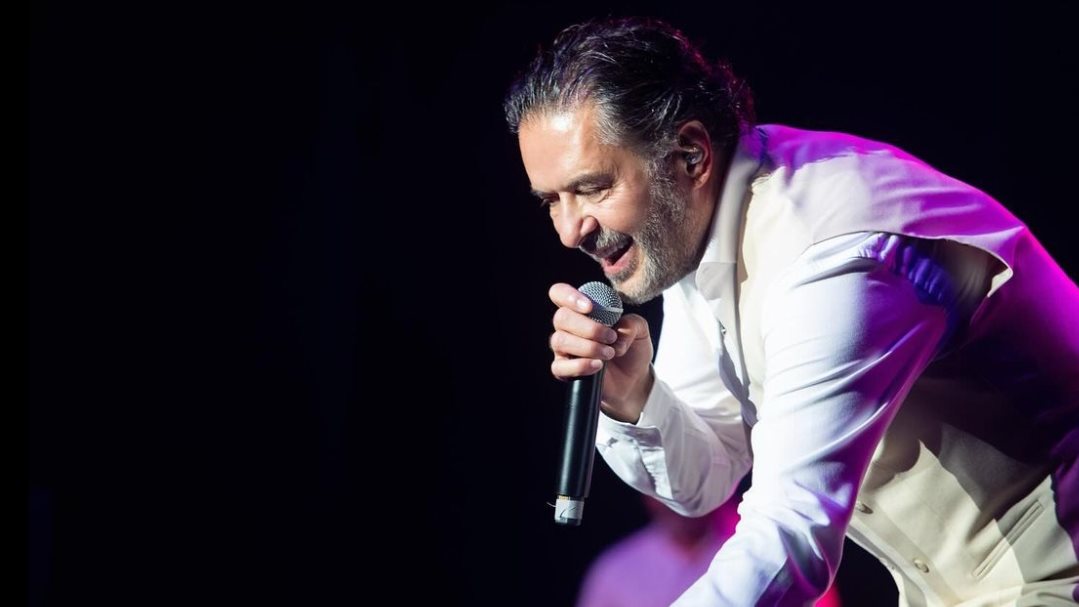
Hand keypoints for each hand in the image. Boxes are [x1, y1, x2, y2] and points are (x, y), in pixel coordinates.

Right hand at [548, 283, 654, 422]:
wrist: (635, 380)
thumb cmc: (632, 350)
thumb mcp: (640, 330)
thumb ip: (632, 322)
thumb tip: (615, 333)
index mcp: (581, 311)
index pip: (559, 294)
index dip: (569, 296)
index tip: (590, 307)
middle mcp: (568, 328)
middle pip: (561, 317)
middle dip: (589, 327)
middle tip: (611, 337)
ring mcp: (564, 350)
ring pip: (560, 340)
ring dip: (588, 346)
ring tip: (610, 353)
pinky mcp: (564, 371)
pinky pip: (560, 366)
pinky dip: (580, 365)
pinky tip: (597, 366)